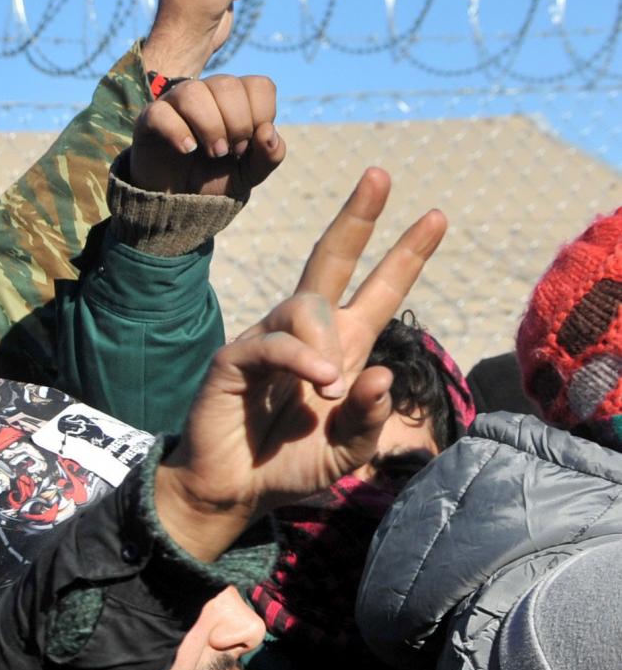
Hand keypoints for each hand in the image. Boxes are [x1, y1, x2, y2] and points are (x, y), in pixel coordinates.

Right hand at [126, 75, 283, 197]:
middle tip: (229, 151)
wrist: (179, 203)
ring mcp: (175, 103)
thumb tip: (268, 131)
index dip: (261, 114)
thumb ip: (271, 155)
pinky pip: (161, 112)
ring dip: (209, 126)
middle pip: (227, 85)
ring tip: (212, 152)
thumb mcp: (251, 173)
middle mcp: (206, 93)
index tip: (249, 143)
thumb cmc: (216, 179)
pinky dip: (178, 132)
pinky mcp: (150, 118)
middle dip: (236, 123)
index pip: (258, 85)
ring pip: (193, 92)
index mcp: (235, 98)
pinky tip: (187, 150)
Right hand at [155, 167, 445, 558]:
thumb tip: (380, 374)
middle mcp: (307, 335)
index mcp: (343, 349)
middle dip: (358, 217)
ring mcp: (268, 341)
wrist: (232, 494)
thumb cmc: (288, 468)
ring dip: (329, 343)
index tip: (437, 216)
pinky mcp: (236, 358)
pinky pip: (274, 342)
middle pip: (332, 259)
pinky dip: (302, 359)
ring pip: (307, 304)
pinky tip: (321, 383)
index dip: (407, 255)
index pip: (378, 290)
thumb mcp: (348, 451)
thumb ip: (371, 418)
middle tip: (381, 175)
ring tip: (332, 391)